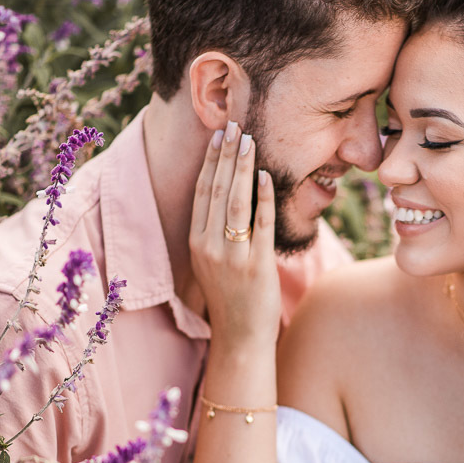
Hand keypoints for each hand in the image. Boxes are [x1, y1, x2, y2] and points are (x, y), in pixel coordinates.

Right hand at [188, 123, 280, 351]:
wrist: (241, 336)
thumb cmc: (232, 296)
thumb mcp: (214, 261)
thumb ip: (217, 230)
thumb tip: (232, 195)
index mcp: (196, 242)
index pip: (202, 192)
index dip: (210, 161)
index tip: (219, 135)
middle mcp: (209, 246)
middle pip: (216, 190)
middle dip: (226, 155)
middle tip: (236, 125)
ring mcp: (231, 256)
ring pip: (235, 202)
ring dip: (242, 168)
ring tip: (249, 141)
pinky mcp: (255, 266)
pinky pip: (259, 225)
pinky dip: (263, 198)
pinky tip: (267, 176)